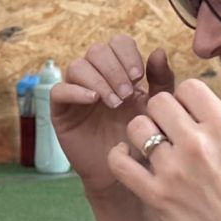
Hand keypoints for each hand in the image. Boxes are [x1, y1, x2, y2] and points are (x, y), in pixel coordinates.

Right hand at [50, 36, 176, 194]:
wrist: (123, 176)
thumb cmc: (141, 141)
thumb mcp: (157, 108)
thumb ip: (161, 80)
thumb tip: (157, 51)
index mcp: (119, 72)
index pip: (117, 44)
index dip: (127, 54)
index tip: (139, 77)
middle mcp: (96, 78)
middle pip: (97, 50)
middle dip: (114, 68)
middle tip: (127, 93)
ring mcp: (77, 93)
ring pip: (78, 66)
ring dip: (98, 79)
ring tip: (114, 102)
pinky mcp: (61, 112)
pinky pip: (59, 90)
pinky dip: (75, 90)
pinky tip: (93, 100)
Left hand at [102, 79, 220, 220]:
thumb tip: (200, 100)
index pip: (189, 87)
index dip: (186, 99)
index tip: (187, 114)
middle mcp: (197, 145)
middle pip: (159, 102)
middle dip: (161, 113)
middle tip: (167, 130)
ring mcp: (173, 170)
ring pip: (136, 127)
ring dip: (141, 133)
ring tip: (150, 145)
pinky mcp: (155, 195)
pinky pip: (119, 163)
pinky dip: (118, 156)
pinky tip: (127, 156)